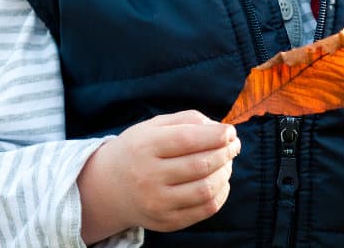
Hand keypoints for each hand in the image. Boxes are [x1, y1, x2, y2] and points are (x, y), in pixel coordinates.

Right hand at [77, 110, 240, 242]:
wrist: (109, 187)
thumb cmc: (139, 150)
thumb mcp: (153, 127)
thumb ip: (187, 120)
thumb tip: (220, 129)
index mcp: (143, 147)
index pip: (187, 140)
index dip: (215, 135)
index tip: (231, 132)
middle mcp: (147, 177)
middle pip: (199, 165)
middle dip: (225, 153)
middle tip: (234, 145)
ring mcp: (156, 203)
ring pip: (206, 189)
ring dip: (225, 173)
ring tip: (227, 162)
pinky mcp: (166, 222)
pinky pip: (205, 209)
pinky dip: (221, 193)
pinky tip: (221, 181)